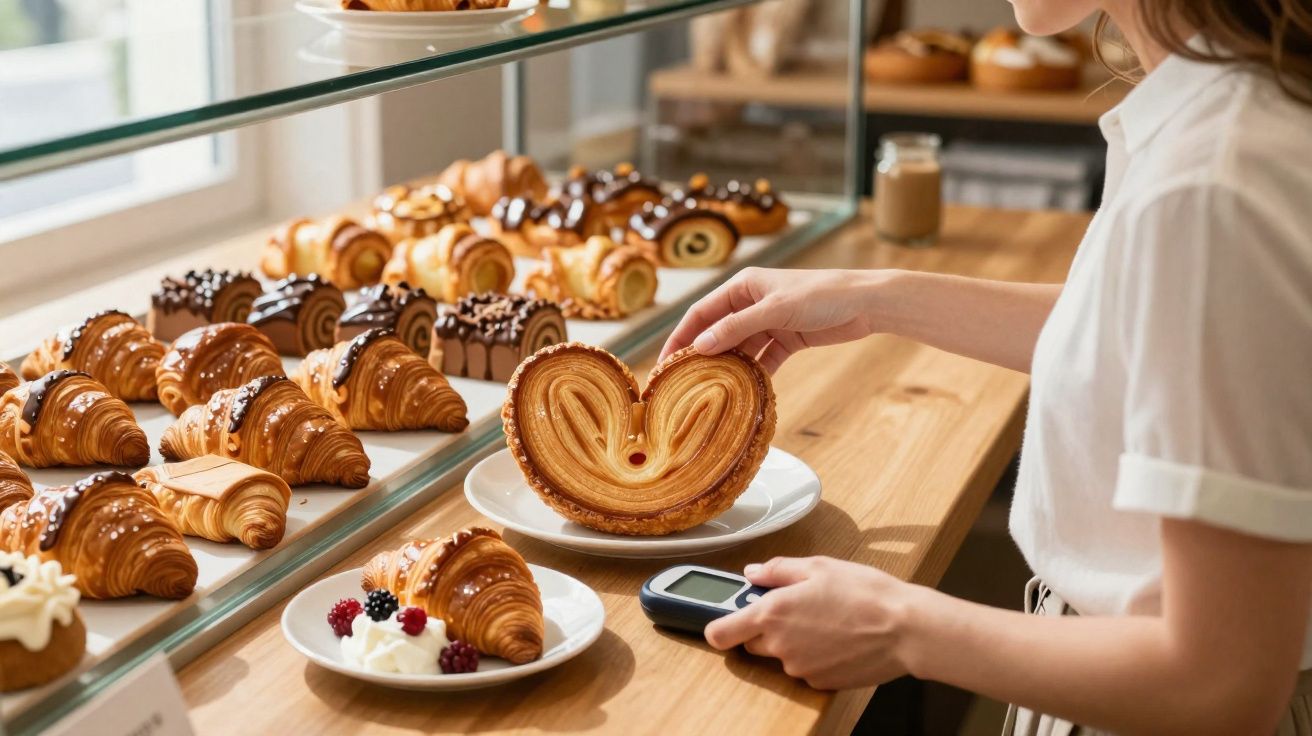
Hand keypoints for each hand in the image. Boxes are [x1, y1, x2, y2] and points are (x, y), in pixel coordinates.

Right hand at [658, 268, 888, 372]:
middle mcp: (752, 302)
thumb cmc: (822, 294)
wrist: (867, 303)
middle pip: (718, 332)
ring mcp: (769, 322)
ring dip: (728, 367)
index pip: (702, 313)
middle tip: (682, 384)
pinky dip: (754, 373)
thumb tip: (700, 347)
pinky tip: (744, 391)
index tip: (665, 362)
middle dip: (702, 356)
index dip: (681, 336)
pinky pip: (763, 359)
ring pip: (740, 348)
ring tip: (711, 392)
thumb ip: (737, 328)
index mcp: (743, 286)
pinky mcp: (787, 339)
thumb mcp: (775, 310)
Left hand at [704, 556, 925, 689]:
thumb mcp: (819, 567)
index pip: (721, 632)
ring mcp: (799, 668)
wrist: (905, 629)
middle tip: (795, 610)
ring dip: (793, 643)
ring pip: (781, 656)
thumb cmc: (865, 593)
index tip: (726, 621)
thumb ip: (778, 570)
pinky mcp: (818, 683)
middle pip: (753, 644)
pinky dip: (814, 657)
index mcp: (773, 613)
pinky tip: (838, 640)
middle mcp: (780, 645)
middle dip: (765, 629)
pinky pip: (805, 669)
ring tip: (826, 622)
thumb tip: (752, 573)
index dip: (719, 627)